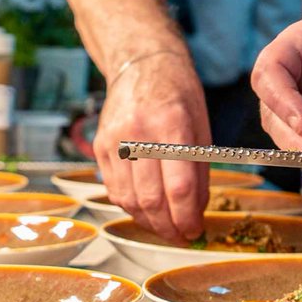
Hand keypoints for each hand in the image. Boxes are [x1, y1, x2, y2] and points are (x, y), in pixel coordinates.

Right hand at [93, 51, 209, 241]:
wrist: (142, 64)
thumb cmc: (179, 94)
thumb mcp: (202, 125)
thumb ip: (199, 169)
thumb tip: (196, 211)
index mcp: (172, 124)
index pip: (179, 186)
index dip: (188, 217)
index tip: (196, 230)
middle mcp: (138, 133)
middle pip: (151, 198)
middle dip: (169, 226)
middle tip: (183, 236)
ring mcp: (114, 140)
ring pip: (128, 199)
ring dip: (149, 222)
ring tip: (166, 229)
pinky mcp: (99, 146)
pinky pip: (113, 188)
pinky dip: (130, 207)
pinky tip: (146, 212)